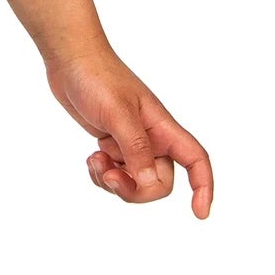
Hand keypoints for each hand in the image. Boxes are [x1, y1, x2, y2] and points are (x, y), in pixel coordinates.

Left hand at [48, 49, 212, 217]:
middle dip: (135, 189)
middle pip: (160, 183)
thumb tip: (151, 181)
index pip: (196, 161)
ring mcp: (132, 143)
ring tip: (95, 161)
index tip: (200, 214)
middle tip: (110, 176)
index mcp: (163, 128)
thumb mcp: (117, 114)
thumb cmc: (97, 78)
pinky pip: (116, 175)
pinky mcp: (113, 144)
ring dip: (114, 182)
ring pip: (135, 182)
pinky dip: (103, 174)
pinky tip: (92, 157)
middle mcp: (153, 138)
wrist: (71, 60)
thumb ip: (135, 149)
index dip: (203, 187)